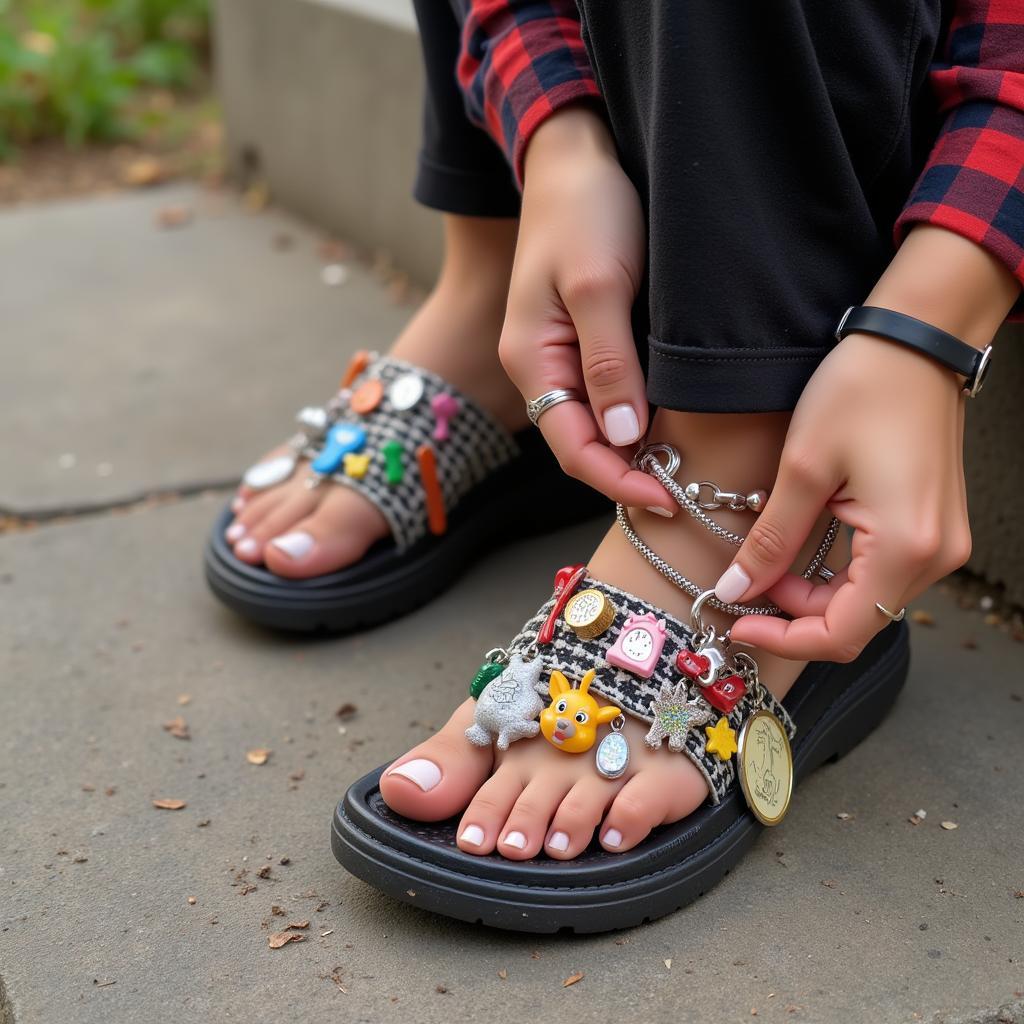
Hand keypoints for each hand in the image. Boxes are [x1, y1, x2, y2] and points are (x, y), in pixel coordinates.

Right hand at [498, 107, 671, 510]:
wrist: (577, 152)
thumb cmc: (586, 209)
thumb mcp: (599, 286)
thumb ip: (609, 364)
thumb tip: (624, 437)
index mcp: (532, 359)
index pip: (571, 448)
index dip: (617, 481)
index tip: (669, 499)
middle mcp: (540, 366)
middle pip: (580, 444)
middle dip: (626, 473)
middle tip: (684, 492)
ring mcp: (560, 353)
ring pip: (593, 424)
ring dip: (631, 450)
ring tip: (678, 467)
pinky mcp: (583, 337)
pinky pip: (605, 395)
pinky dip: (635, 417)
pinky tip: (665, 422)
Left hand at [720, 331, 971, 661]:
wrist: (916, 340)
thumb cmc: (865, 388)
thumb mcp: (803, 468)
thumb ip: (770, 541)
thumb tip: (737, 589)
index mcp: (906, 547)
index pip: (841, 633)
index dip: (785, 640)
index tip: (739, 626)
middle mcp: (934, 556)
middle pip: (855, 623)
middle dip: (793, 617)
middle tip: (743, 590)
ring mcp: (939, 543)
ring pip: (866, 602)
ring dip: (812, 597)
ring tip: (765, 565)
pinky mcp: (932, 528)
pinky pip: (878, 574)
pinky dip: (834, 576)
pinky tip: (798, 553)